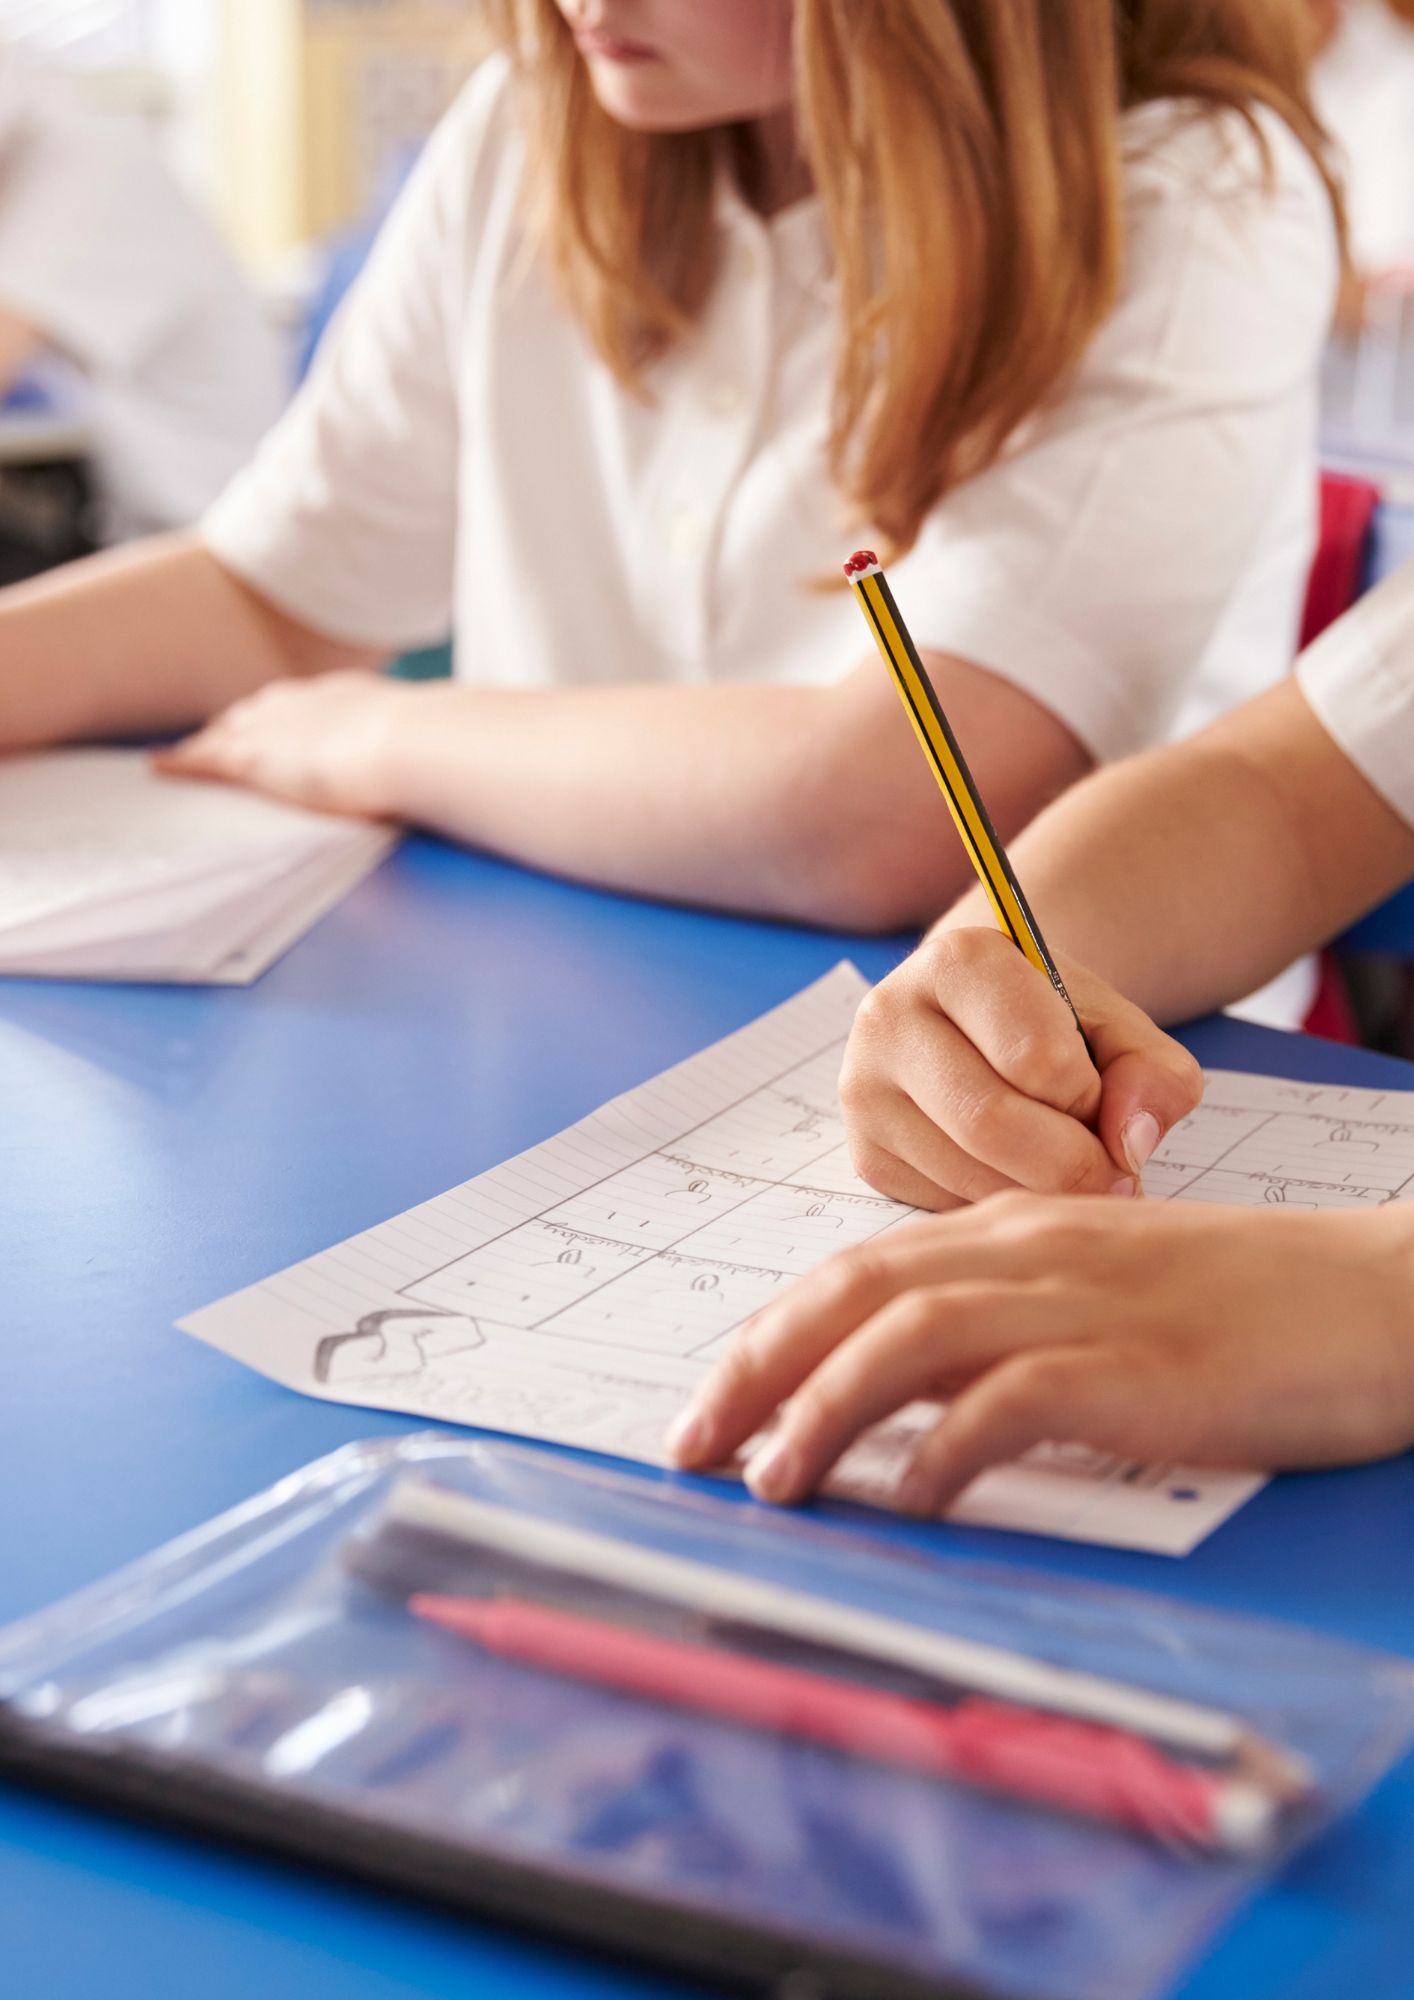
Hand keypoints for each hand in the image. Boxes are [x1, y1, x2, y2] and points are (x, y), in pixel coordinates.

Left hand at [155, 671, 414, 817]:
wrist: (411, 744)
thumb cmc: (432, 749)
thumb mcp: (428, 741)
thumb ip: (425, 746)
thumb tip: (451, 756)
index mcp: (351, 696)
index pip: (309, 704)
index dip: (291, 717)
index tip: (283, 726)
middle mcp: (307, 701)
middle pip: (261, 709)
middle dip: (242, 723)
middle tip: (224, 737)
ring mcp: (276, 726)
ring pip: (228, 730)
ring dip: (210, 740)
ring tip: (189, 754)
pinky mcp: (252, 756)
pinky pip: (204, 757)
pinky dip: (182, 761)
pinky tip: (160, 769)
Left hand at [667, 1197, 1413, 1512]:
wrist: (1383, 1291)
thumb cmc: (1245, 1303)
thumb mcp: (1100, 1289)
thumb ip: (1002, 1320)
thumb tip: (896, 1397)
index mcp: (1013, 1229)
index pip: (854, 1272)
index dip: (767, 1336)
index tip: (710, 1402)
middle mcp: (1030, 1251)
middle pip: (851, 1294)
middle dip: (754, 1369)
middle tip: (691, 1446)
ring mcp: (1086, 1303)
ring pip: (908, 1338)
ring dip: (822, 1411)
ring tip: (774, 1485)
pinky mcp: (1143, 1366)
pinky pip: (1015, 1400)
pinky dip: (947, 1450)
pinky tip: (913, 1500)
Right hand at [840, 929, 1203, 1207]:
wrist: (982, 1025)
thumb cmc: (1054, 1024)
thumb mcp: (1120, 1028)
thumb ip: (1154, 1073)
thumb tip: (1130, 1144)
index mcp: (957, 961)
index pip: (1038, 1060)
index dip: (1090, 1097)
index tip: (1099, 1097)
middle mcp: (889, 1017)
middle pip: (992, 1124)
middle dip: (1072, 1166)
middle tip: (1112, 1175)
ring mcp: (864, 1088)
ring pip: (967, 1176)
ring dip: (1038, 1194)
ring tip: (1066, 1169)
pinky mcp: (864, 1152)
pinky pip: (943, 1208)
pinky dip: (997, 1207)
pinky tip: (1016, 1176)